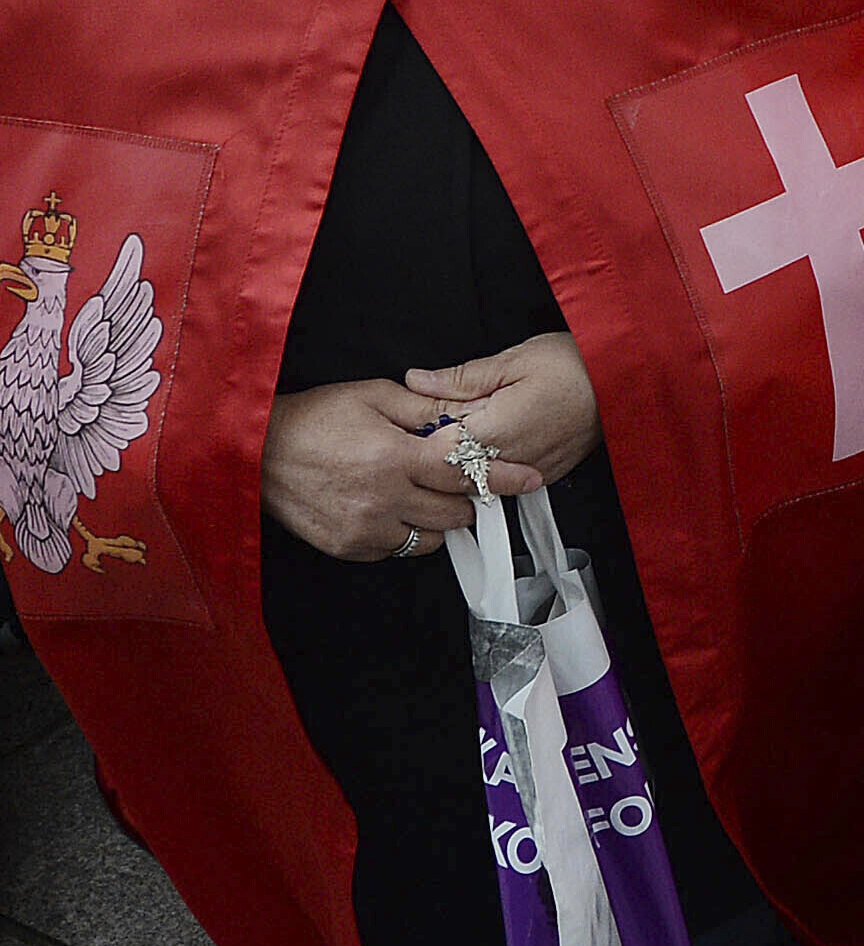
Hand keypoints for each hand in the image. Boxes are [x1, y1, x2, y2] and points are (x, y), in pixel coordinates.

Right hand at [261, 378, 502, 562]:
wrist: (251, 451)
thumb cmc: (312, 418)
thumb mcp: (371, 396)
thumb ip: (424, 408)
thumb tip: (467, 416)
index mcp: (394, 457)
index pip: (467, 472)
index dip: (504, 476)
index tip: (531, 478)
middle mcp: (383, 498)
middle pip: (456, 512)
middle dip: (464, 496)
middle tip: (453, 479)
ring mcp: (364, 528)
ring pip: (431, 538)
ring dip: (436, 518)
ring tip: (415, 493)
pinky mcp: (347, 547)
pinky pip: (397, 549)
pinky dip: (403, 533)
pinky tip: (387, 507)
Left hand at [405, 333, 601, 494]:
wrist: (627, 380)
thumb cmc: (577, 365)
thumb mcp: (514, 359)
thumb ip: (460, 378)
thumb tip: (417, 381)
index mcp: (496, 430)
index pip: (435, 444)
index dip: (420, 427)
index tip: (417, 411)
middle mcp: (511, 460)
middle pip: (454, 464)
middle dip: (442, 441)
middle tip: (446, 412)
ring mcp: (530, 472)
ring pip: (478, 474)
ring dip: (469, 452)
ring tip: (480, 420)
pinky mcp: (544, 475)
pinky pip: (505, 476)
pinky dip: (495, 459)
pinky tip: (501, 434)